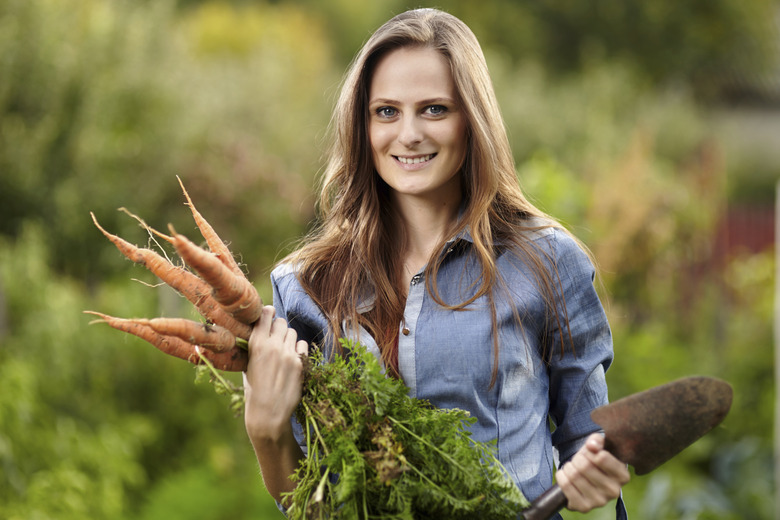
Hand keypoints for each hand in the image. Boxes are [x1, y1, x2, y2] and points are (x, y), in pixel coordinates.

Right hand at [243, 305, 308, 441]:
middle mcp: (272, 345)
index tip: (268, 316)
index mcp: (256, 344)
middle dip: (278, 328)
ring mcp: (288, 353)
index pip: (265, 314)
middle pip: (281, 322)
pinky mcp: (300, 363)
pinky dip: (298, 350)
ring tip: (283, 352)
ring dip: (288, 339)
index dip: (268, 313)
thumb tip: (259, 332)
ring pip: (292, 332)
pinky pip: (303, 345)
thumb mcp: (247, 366)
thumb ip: (254, 347)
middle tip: (276, 338)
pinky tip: (292, 359)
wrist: (268, 413)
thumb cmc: (254, 391)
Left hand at [556, 433, 630, 512]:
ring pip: (574, 475)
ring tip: (572, 467)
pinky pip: (566, 486)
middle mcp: (614, 491)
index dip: (589, 451)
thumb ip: (597, 441)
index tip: (588, 453)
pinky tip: (565, 475)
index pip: (601, 457)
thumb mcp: (599, 447)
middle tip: (577, 460)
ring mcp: (600, 501)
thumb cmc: (594, 461)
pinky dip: (561, 476)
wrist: (585, 480)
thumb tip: (591, 445)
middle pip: (585, 466)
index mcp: (623, 476)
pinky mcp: (585, 507)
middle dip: (577, 459)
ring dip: (568, 467)